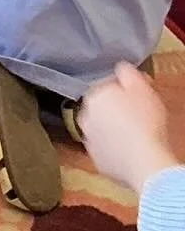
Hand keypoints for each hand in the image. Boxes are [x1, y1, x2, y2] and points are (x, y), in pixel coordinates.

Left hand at [79, 62, 178, 196]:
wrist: (145, 161)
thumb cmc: (144, 122)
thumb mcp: (140, 86)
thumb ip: (126, 71)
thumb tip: (121, 69)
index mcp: (93, 96)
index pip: (106, 87)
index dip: (124, 90)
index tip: (137, 97)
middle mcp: (84, 117)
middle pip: (102, 108)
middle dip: (116, 109)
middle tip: (137, 115)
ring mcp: (89, 140)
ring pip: (102, 129)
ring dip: (114, 129)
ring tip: (134, 133)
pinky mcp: (97, 160)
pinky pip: (106, 149)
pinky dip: (115, 148)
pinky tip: (129, 149)